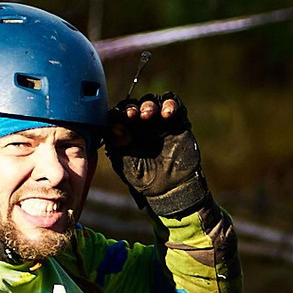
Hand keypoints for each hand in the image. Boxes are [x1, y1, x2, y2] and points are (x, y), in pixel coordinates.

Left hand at [105, 93, 212, 218]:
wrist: (172, 189)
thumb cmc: (145, 179)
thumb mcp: (127, 164)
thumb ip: (120, 145)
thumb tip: (114, 125)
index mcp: (125, 132)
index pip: (118, 114)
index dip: (117, 112)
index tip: (118, 117)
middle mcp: (141, 125)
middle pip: (134, 105)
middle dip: (132, 107)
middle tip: (133, 115)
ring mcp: (159, 122)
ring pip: (152, 102)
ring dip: (149, 105)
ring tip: (149, 115)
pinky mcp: (177, 121)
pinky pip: (174, 105)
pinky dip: (170, 104)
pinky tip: (167, 114)